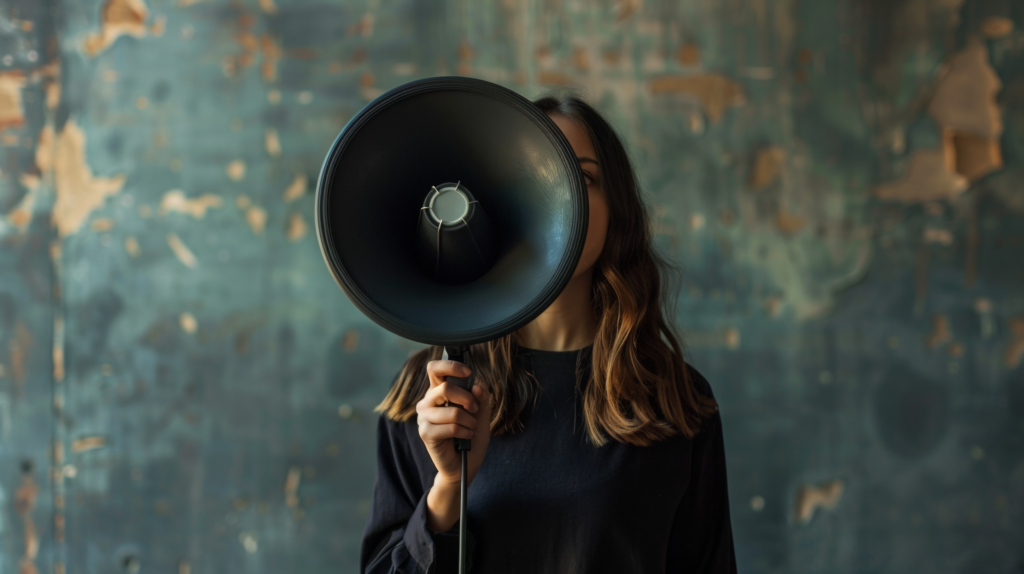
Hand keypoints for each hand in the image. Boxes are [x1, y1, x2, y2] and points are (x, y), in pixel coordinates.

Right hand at [417, 359, 491, 531]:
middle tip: (474, 410)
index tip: (468, 373)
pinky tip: (464, 438)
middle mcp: (427, 402)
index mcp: (438, 392)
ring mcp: (424, 418)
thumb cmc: (470, 437)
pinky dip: (464, 432)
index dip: (451, 366)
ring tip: (469, 429)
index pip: (435, 369)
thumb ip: (481, 397)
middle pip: (446, 387)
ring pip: (452, 411)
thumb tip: (476, 385)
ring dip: (468, 421)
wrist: (465, 465)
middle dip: (467, 399)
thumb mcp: (481, 414)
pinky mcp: (425, 433)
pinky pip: (451, 427)